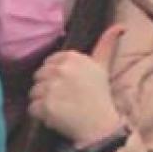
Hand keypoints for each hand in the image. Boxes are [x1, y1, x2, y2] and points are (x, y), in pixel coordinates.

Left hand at [28, 28, 125, 147]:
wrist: (100, 125)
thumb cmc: (99, 96)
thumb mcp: (103, 66)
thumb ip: (106, 44)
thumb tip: (121, 26)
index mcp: (71, 57)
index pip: (48, 63)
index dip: (55, 77)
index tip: (67, 87)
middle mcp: (61, 69)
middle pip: (38, 77)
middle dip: (47, 89)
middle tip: (64, 99)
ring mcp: (52, 87)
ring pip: (33, 93)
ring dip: (43, 102)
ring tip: (60, 108)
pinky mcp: (45, 105)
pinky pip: (32, 108)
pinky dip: (40, 115)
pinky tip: (55, 117)